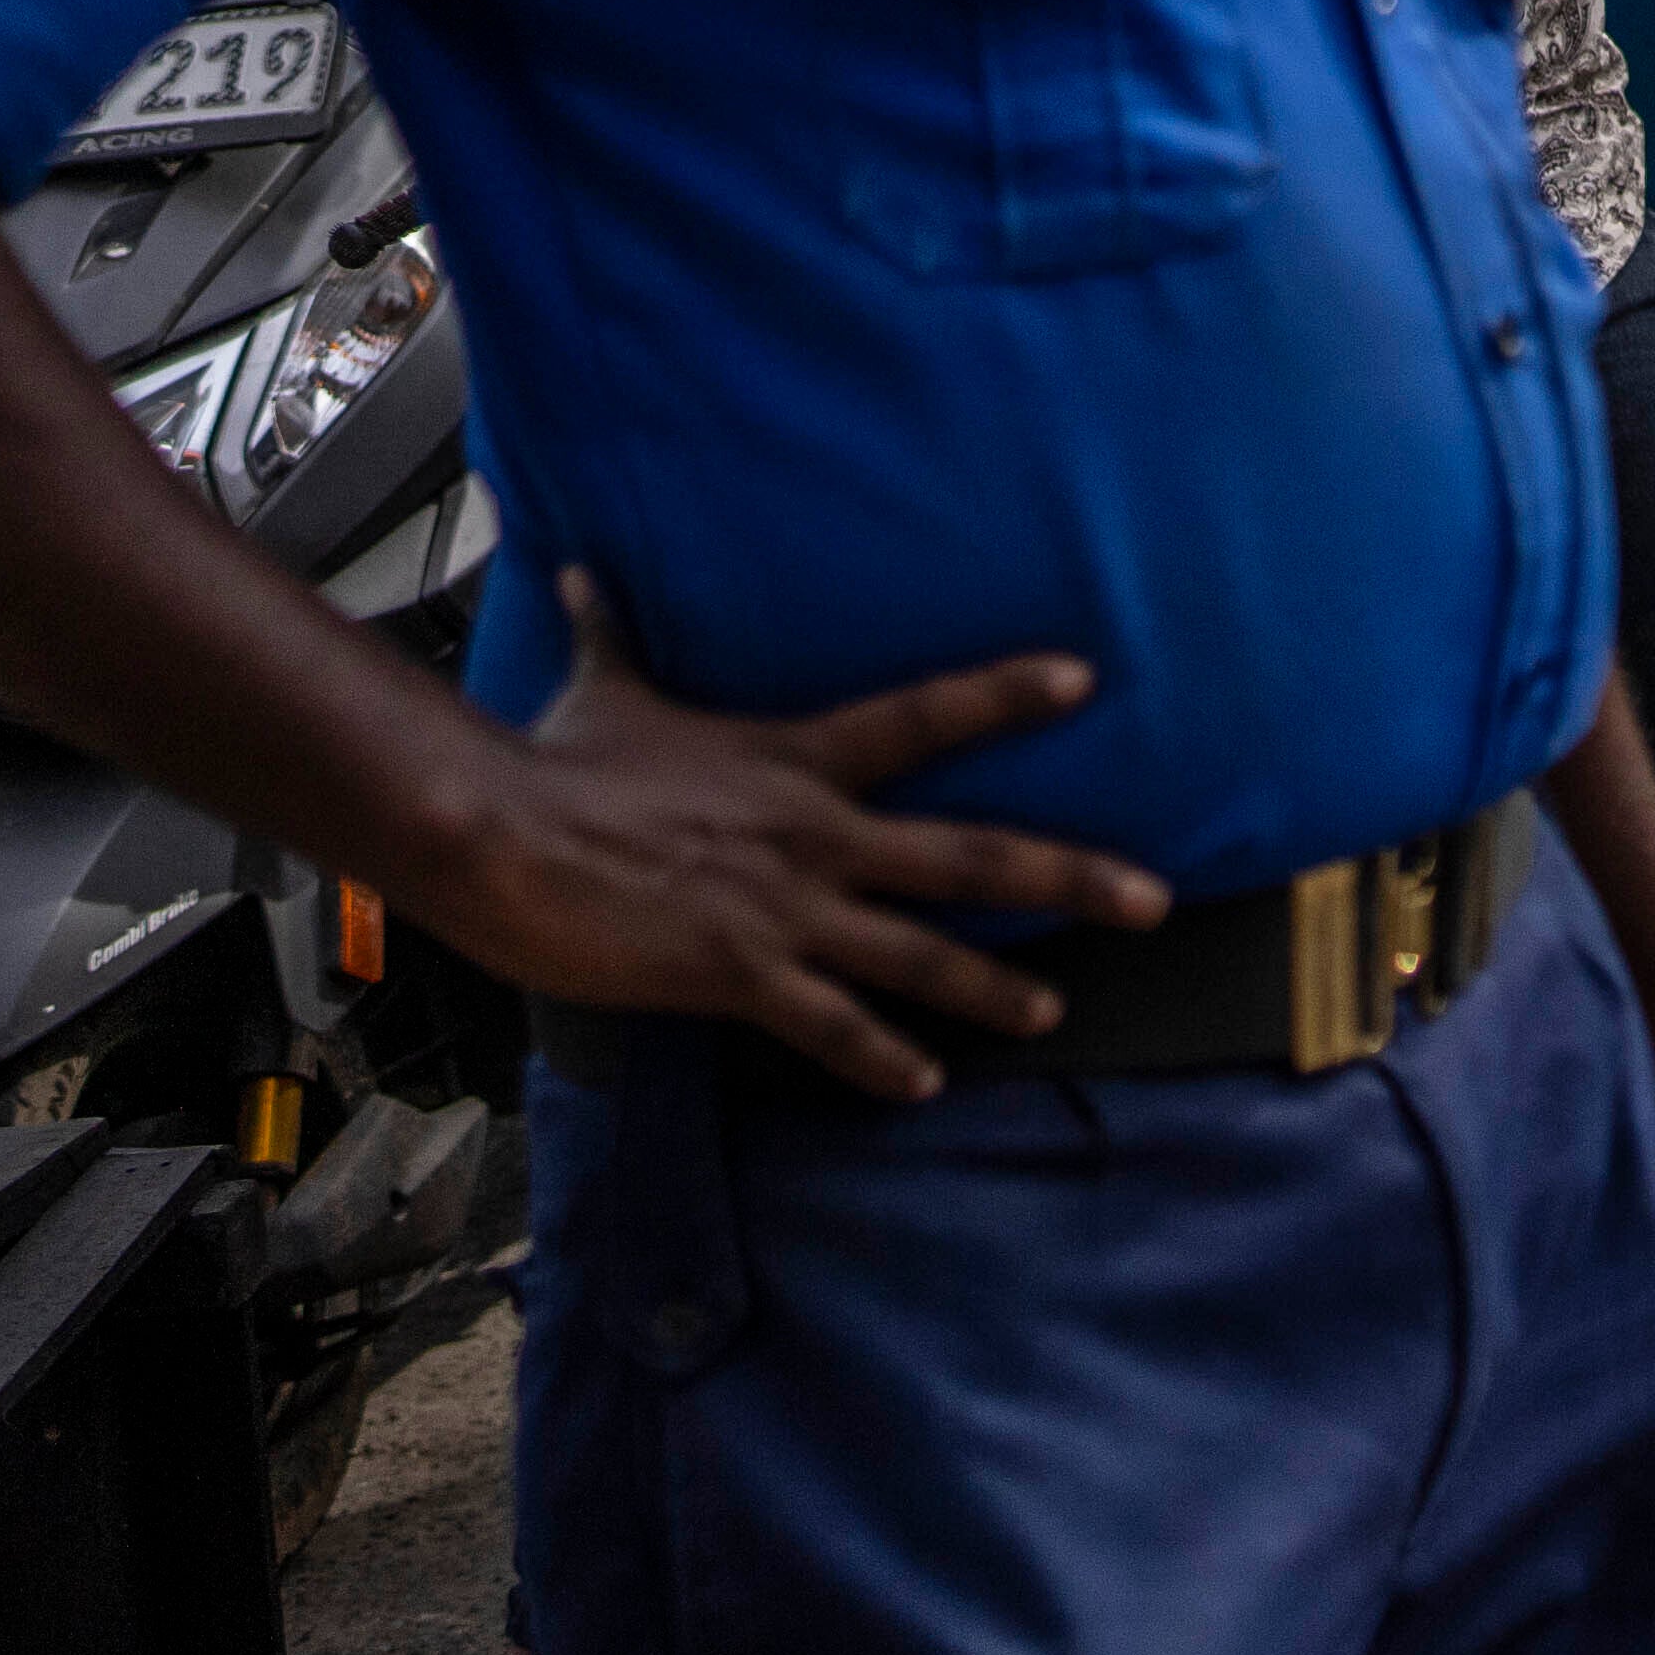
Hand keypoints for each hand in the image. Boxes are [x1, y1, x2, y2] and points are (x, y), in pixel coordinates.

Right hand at [422, 574, 1170, 1105]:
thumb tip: (580, 571)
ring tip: (1052, 1010)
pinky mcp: (740, 975)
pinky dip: (881, 1059)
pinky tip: (924, 1083)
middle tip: (1156, 898)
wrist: (498, 836)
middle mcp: (816, 835)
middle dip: (1073, 878)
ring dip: (995, 987)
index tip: (1088, 676)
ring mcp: (787, 909)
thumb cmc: (551, 765)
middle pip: (974, 855)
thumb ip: (612, 631)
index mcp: (796, 760)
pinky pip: (832, 1027)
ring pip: (924, 954)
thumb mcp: (601, 688)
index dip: (1009, 693)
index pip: (927, 717)